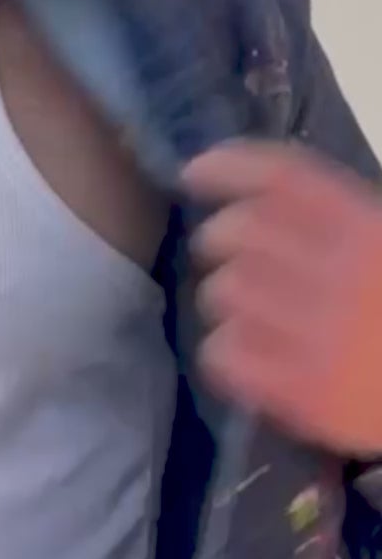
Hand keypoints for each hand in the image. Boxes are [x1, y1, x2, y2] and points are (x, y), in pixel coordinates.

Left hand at [183, 140, 381, 456]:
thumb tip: (266, 201)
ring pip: (223, 291)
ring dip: (224, 296)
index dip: (229, 167)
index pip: (284, 178)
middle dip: (218, 237)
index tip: (194, 172)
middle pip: (238, 232)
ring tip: (245, 308)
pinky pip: (223, 354)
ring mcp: (317, 336)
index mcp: (370, 230)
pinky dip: (224, 350)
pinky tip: (244, 353)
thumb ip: (345, 222)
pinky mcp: (300, 392)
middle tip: (222, 252)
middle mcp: (340, 274)